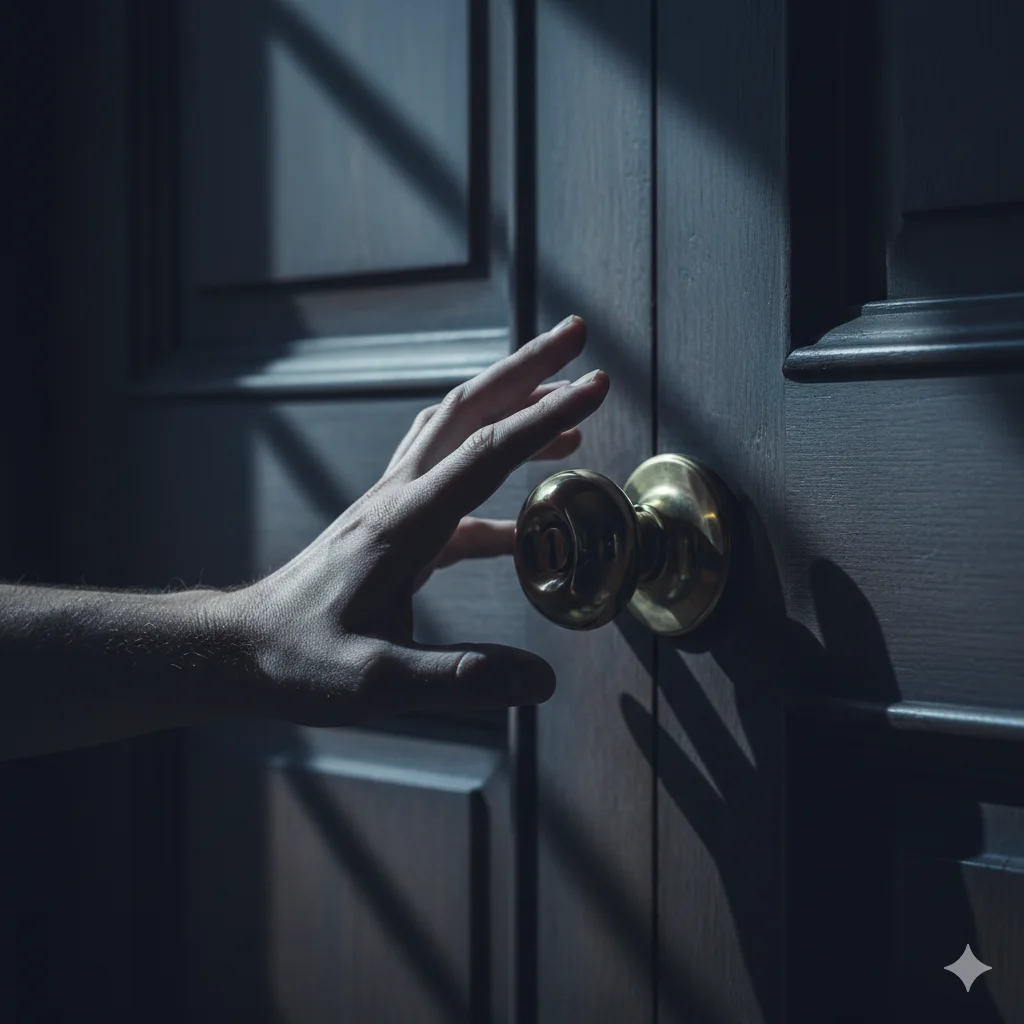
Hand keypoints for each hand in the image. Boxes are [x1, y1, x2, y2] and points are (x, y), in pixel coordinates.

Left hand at [224, 316, 607, 724]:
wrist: (243, 647)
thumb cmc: (300, 660)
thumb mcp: (378, 683)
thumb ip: (459, 679)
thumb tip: (541, 680)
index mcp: (405, 522)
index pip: (486, 451)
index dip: (545, 416)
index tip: (596, 386)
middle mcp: (399, 497)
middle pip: (469, 409)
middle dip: (528, 368)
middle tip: (578, 337)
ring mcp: (394, 506)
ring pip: (457, 430)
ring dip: (510, 403)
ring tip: (566, 400)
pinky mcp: (394, 527)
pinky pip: (455, 486)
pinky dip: (497, 478)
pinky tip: (529, 519)